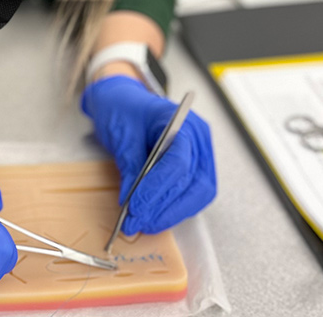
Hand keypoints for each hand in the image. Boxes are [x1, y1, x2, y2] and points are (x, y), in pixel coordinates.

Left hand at [81, 75, 216, 234]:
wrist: (121, 98)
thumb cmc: (122, 107)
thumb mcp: (122, 133)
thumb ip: (130, 166)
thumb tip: (131, 203)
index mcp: (183, 121)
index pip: (179, 161)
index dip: (158, 187)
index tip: (135, 206)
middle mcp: (199, 139)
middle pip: (194, 183)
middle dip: (166, 207)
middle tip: (139, 222)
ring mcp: (200, 154)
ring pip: (197, 194)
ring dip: (171, 213)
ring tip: (143, 223)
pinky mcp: (193, 168)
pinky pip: (190, 194)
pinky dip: (173, 208)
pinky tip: (153, 216)